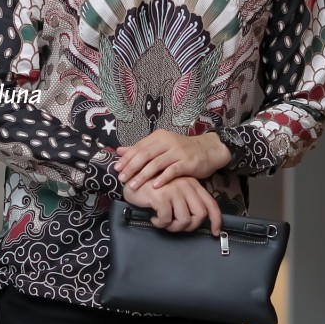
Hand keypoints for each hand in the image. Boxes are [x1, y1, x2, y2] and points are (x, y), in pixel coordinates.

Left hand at [115, 130, 230, 188]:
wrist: (208, 149)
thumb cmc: (181, 150)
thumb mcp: (161, 146)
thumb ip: (141, 149)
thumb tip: (119, 151)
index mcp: (158, 137)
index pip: (139, 147)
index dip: (127, 158)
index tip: (116, 168)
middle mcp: (166, 142)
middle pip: (145, 154)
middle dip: (132, 167)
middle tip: (121, 177)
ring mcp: (177, 152)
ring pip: (156, 163)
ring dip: (143, 175)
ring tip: (133, 185)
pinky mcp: (187, 162)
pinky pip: (172, 171)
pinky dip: (162, 178)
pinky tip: (154, 186)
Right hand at [123, 177, 221, 234]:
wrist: (131, 178)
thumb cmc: (152, 187)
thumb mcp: (174, 191)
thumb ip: (187, 201)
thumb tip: (199, 220)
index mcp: (192, 184)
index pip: (211, 204)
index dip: (216, 220)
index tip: (214, 232)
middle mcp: (186, 185)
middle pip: (199, 215)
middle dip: (188, 226)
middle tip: (174, 226)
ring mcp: (174, 190)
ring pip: (184, 220)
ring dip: (173, 227)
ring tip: (163, 222)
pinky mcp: (162, 196)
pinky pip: (167, 220)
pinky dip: (160, 223)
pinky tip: (153, 218)